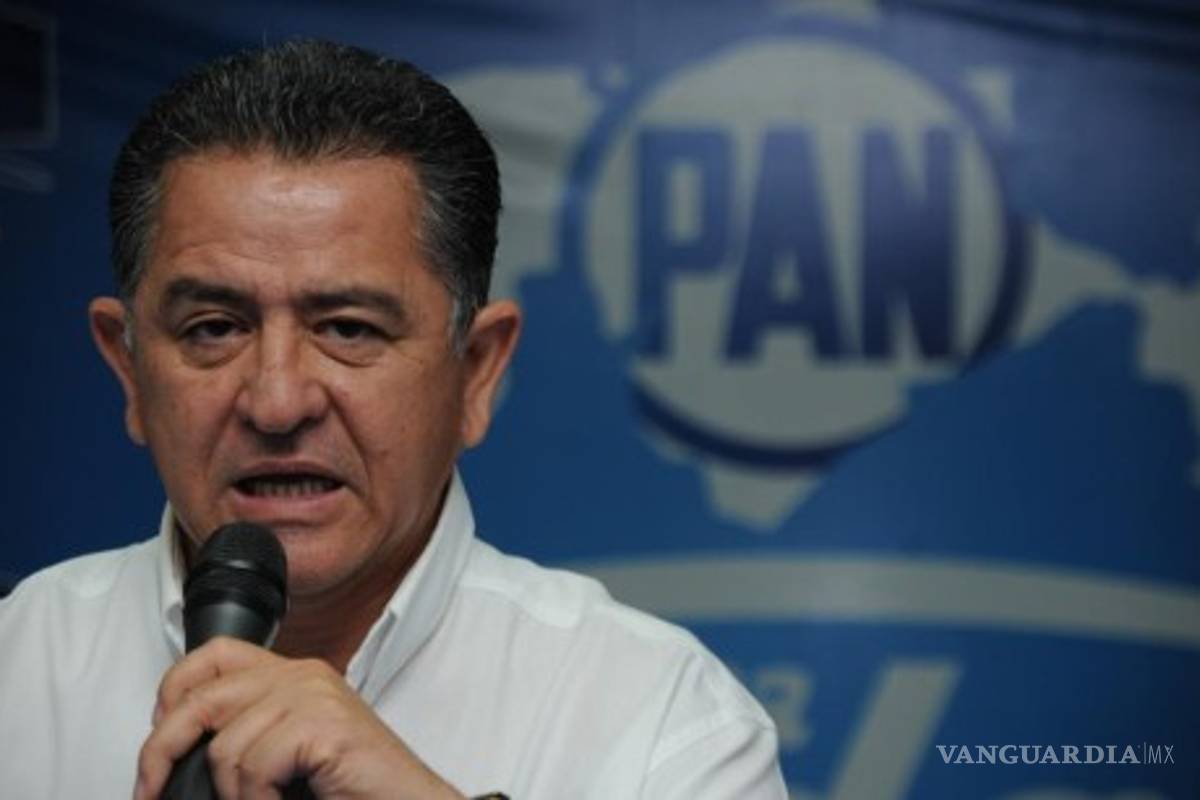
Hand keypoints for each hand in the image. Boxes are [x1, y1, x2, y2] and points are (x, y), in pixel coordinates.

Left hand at [134, 637, 464, 799]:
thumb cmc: (353, 787)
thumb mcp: (289, 753)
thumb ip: (251, 735)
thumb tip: (176, 754)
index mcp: (295, 674)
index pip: (216, 655)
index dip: (173, 690)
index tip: (159, 741)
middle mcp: (303, 674)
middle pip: (201, 697)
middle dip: (162, 752)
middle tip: (152, 791)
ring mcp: (315, 696)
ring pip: (225, 745)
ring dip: (234, 793)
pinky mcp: (324, 724)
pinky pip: (255, 766)